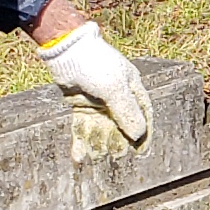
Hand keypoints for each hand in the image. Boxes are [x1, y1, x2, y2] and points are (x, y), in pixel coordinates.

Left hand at [37, 20, 152, 147]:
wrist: (66, 51)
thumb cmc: (95, 64)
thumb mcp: (115, 88)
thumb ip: (127, 112)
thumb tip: (139, 136)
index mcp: (131, 90)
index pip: (143, 116)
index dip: (143, 134)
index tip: (140, 152)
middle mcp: (117, 98)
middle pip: (121, 127)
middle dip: (118, 141)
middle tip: (115, 153)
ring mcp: (98, 103)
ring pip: (101, 130)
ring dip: (98, 143)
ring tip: (95, 153)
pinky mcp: (80, 106)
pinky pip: (83, 128)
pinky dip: (81, 143)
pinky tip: (79, 158)